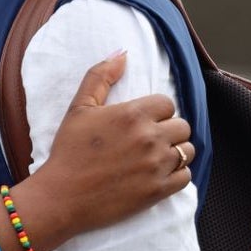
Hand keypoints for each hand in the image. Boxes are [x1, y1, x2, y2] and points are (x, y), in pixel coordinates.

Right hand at [23, 51, 192, 244]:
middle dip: (168, 130)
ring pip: (188, 151)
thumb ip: (100, 76)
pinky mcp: (159, 191)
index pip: (167, 103)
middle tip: (147, 139)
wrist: (62, 196)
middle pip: (182, 126)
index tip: (140, 121)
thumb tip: (122, 54)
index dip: (155, 111)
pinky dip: (176, 174)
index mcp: (133, 114)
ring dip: (175, 151)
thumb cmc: (68, 150)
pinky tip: (156, 173)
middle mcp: (150, 138)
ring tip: (153, 156)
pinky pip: (186, 177)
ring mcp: (157, 166)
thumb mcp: (79, 108)